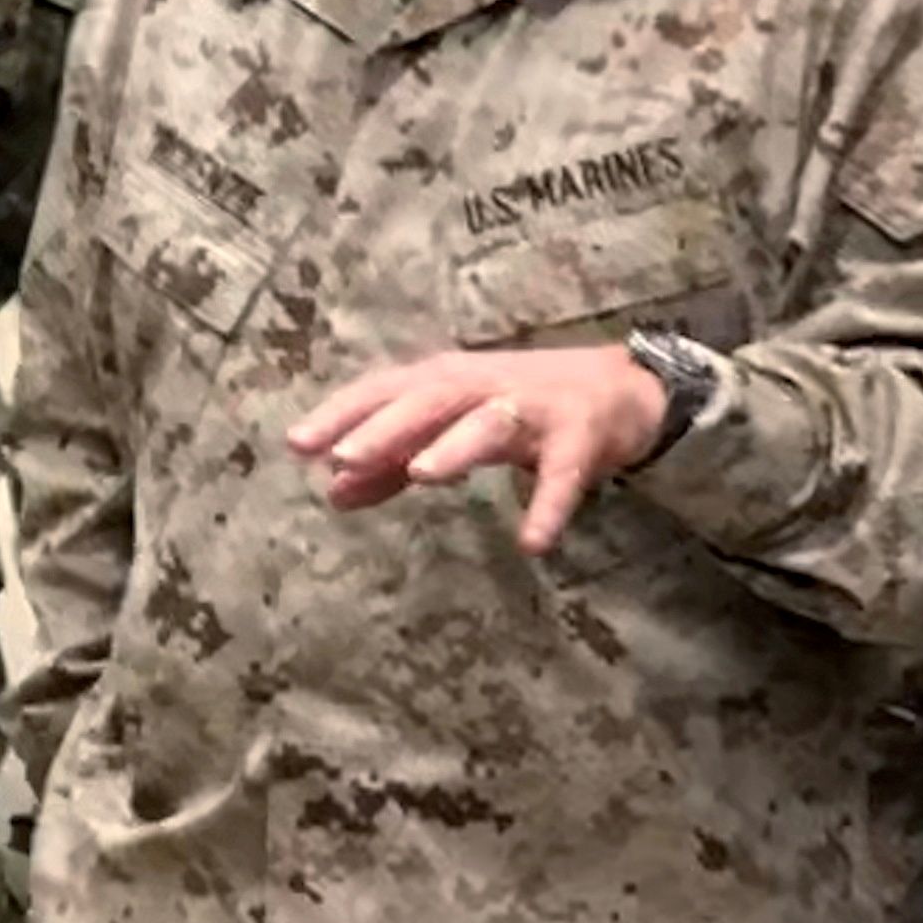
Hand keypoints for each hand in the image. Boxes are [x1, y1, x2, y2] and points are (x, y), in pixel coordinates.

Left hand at [284, 347, 669, 554]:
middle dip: (384, 427)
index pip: (385, 390)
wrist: (625, 388)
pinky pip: (563, 474)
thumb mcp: (451, 427)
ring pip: (488, 423)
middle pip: (428, 399)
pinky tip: (532, 541)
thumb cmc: (522, 407)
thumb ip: (391, 461)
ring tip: (421, 475)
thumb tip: (330, 489)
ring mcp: (535, 408)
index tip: (297, 444)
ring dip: (455, 446)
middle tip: (342, 456)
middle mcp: (485, 385)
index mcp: (447, 381)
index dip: (342, 413)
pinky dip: (547, 505)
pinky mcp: (581, 437)